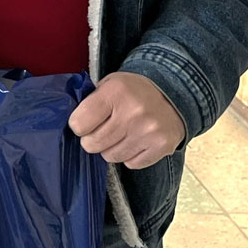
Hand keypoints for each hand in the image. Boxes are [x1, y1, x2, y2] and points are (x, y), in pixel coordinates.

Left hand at [68, 70, 185, 168]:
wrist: (174, 94)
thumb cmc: (133, 91)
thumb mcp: (110, 84)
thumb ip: (91, 102)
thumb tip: (73, 127)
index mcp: (116, 91)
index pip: (79, 123)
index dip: (78, 125)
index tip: (85, 123)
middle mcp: (133, 112)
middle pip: (93, 144)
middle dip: (92, 140)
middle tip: (101, 131)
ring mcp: (149, 131)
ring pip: (111, 156)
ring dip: (111, 149)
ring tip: (120, 134)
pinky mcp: (162, 146)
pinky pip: (131, 164)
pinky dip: (129, 156)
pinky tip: (135, 141)